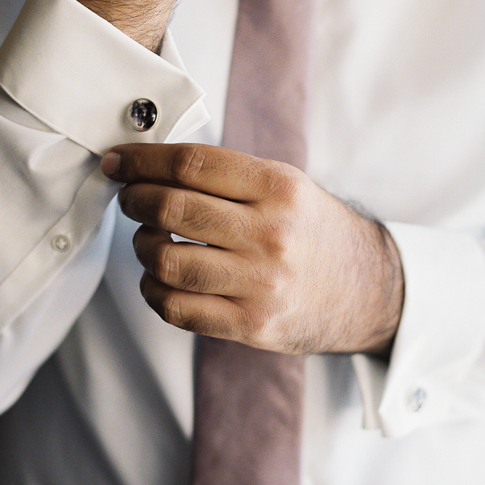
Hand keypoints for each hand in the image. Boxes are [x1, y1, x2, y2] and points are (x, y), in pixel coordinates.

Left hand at [101, 143, 404, 355]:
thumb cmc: (313, 231)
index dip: (143, 160)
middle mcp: (271, 233)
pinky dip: (152, 291)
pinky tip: (158, 279)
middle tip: (128, 198)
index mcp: (279, 187)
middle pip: (172, 207)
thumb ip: (228, 175)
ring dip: (141, 246)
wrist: (366, 289)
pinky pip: (176, 309)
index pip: (192, 163)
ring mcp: (261, 283)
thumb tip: (150, 163)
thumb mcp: (287, 186)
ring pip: (166, 261)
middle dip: (134, 199)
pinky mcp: (252, 325)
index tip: (118, 160)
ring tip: (148, 239)